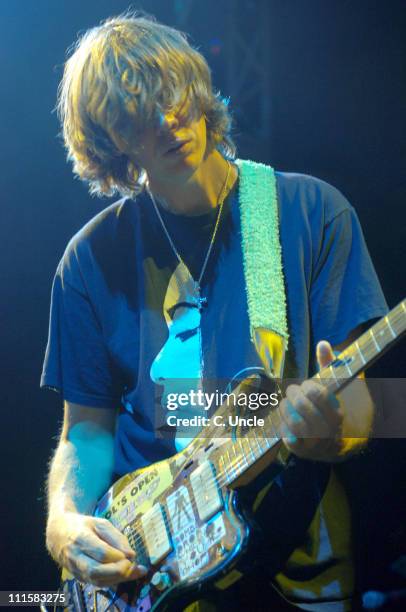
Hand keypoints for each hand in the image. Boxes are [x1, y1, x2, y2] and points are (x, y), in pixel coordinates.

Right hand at [46, 511, 146, 586]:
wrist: (58, 535)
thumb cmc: (83, 526)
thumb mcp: (100, 524)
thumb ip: (116, 537)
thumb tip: (131, 555)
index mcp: (81, 538)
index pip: (100, 552)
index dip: (117, 556)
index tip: (130, 554)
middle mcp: (75, 557)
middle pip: (96, 571)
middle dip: (117, 571)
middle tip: (131, 565)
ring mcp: (75, 570)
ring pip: (96, 581)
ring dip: (117, 579)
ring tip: (132, 571)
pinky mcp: (78, 578)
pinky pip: (96, 584)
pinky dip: (112, 581)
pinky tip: (123, 575)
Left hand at [280, 341, 343, 459]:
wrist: (332, 442)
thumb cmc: (328, 407)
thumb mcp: (332, 386)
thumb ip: (328, 364)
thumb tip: (323, 343)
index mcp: (337, 412)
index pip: (319, 394)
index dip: (307, 387)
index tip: (306, 385)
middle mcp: (328, 429)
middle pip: (303, 407)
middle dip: (293, 395)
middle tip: (291, 391)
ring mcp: (315, 442)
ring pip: (295, 423)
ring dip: (285, 410)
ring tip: (285, 404)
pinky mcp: (301, 451)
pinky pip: (288, 438)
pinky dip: (283, 428)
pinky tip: (284, 421)